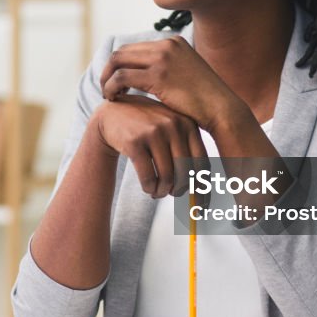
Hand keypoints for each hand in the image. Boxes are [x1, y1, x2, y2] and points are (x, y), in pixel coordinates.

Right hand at [89, 94, 206, 198]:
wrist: (114, 113)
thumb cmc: (148, 127)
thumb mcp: (171, 129)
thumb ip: (187, 151)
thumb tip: (201, 190)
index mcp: (188, 124)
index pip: (202, 163)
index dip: (202, 187)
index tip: (201, 203)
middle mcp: (174, 125)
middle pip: (186, 173)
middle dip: (179, 190)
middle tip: (172, 193)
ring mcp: (154, 132)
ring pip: (167, 176)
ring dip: (162, 191)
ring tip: (157, 192)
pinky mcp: (134, 141)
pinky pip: (148, 176)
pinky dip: (149, 188)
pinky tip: (148, 187)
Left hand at [99, 36, 247, 131]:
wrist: (222, 110)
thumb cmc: (203, 101)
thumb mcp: (185, 76)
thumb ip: (167, 69)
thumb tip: (147, 76)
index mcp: (173, 42)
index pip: (134, 48)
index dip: (120, 64)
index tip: (115, 81)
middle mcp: (167, 45)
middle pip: (122, 51)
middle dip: (109, 70)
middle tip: (106, 88)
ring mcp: (163, 58)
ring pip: (118, 61)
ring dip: (107, 78)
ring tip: (108, 95)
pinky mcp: (158, 75)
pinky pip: (122, 77)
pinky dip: (112, 87)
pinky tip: (114, 99)